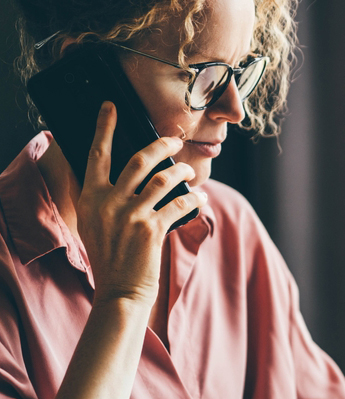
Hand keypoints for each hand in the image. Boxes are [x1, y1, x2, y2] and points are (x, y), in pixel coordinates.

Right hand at [77, 102, 206, 306]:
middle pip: (139, 159)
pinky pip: (179, 203)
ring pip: (163, 179)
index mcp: (90, 198)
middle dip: (161, 144)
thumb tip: (126, 175)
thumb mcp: (93, 225)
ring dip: (183, 172)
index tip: (112, 106)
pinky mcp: (151, 230)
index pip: (96, 154)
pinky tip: (201, 198)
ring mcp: (129, 215)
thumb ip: (103, 199)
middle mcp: (107, 203)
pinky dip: (194, 198)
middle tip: (175, 139)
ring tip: (191, 173)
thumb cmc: (112, 258)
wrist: (119, 292)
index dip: (105, 127)